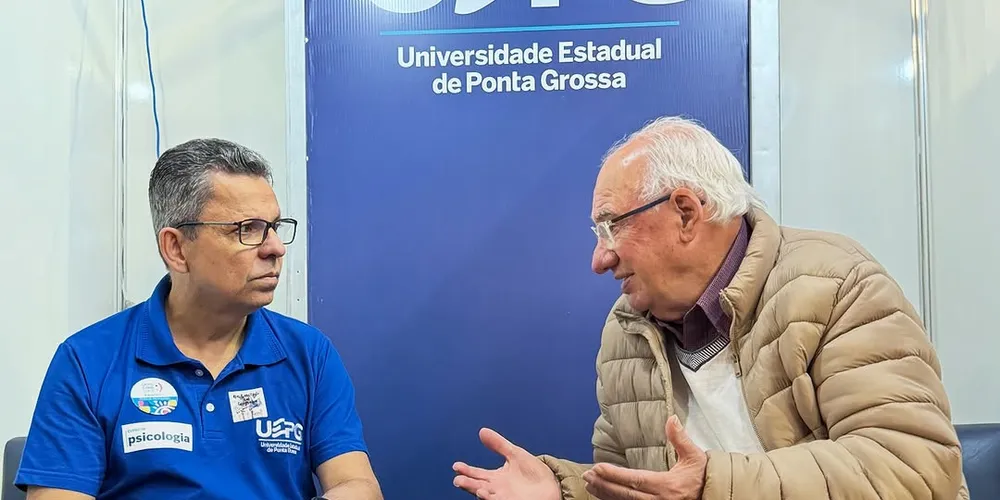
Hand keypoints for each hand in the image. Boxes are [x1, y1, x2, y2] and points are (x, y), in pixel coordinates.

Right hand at [452, 427, 560, 499]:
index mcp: (495, 477)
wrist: (552, 484)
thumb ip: (498, 444)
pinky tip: (487, 494)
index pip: (477, 474)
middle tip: (458, 479)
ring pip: (487, 496)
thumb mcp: (514, 454)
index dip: (466, 470)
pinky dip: (492, 499)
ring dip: (479, 493)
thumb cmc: (533, 471)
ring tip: (476, 488)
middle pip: (477, 486)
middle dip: (467, 484)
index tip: (456, 466)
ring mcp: (504, 497)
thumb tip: (482, 431)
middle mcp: (497, 489)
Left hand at [582, 416, 706, 499]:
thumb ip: (680, 438)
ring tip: (590, 485)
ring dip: (606, 494)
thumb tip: (671, 419)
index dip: (615, 475)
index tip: (598, 467)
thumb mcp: (694, 456)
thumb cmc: (703, 477)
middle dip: (604, 485)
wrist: (716, 497)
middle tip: (587, 476)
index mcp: (667, 486)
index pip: (635, 480)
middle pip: (625, 494)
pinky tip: (604, 495)